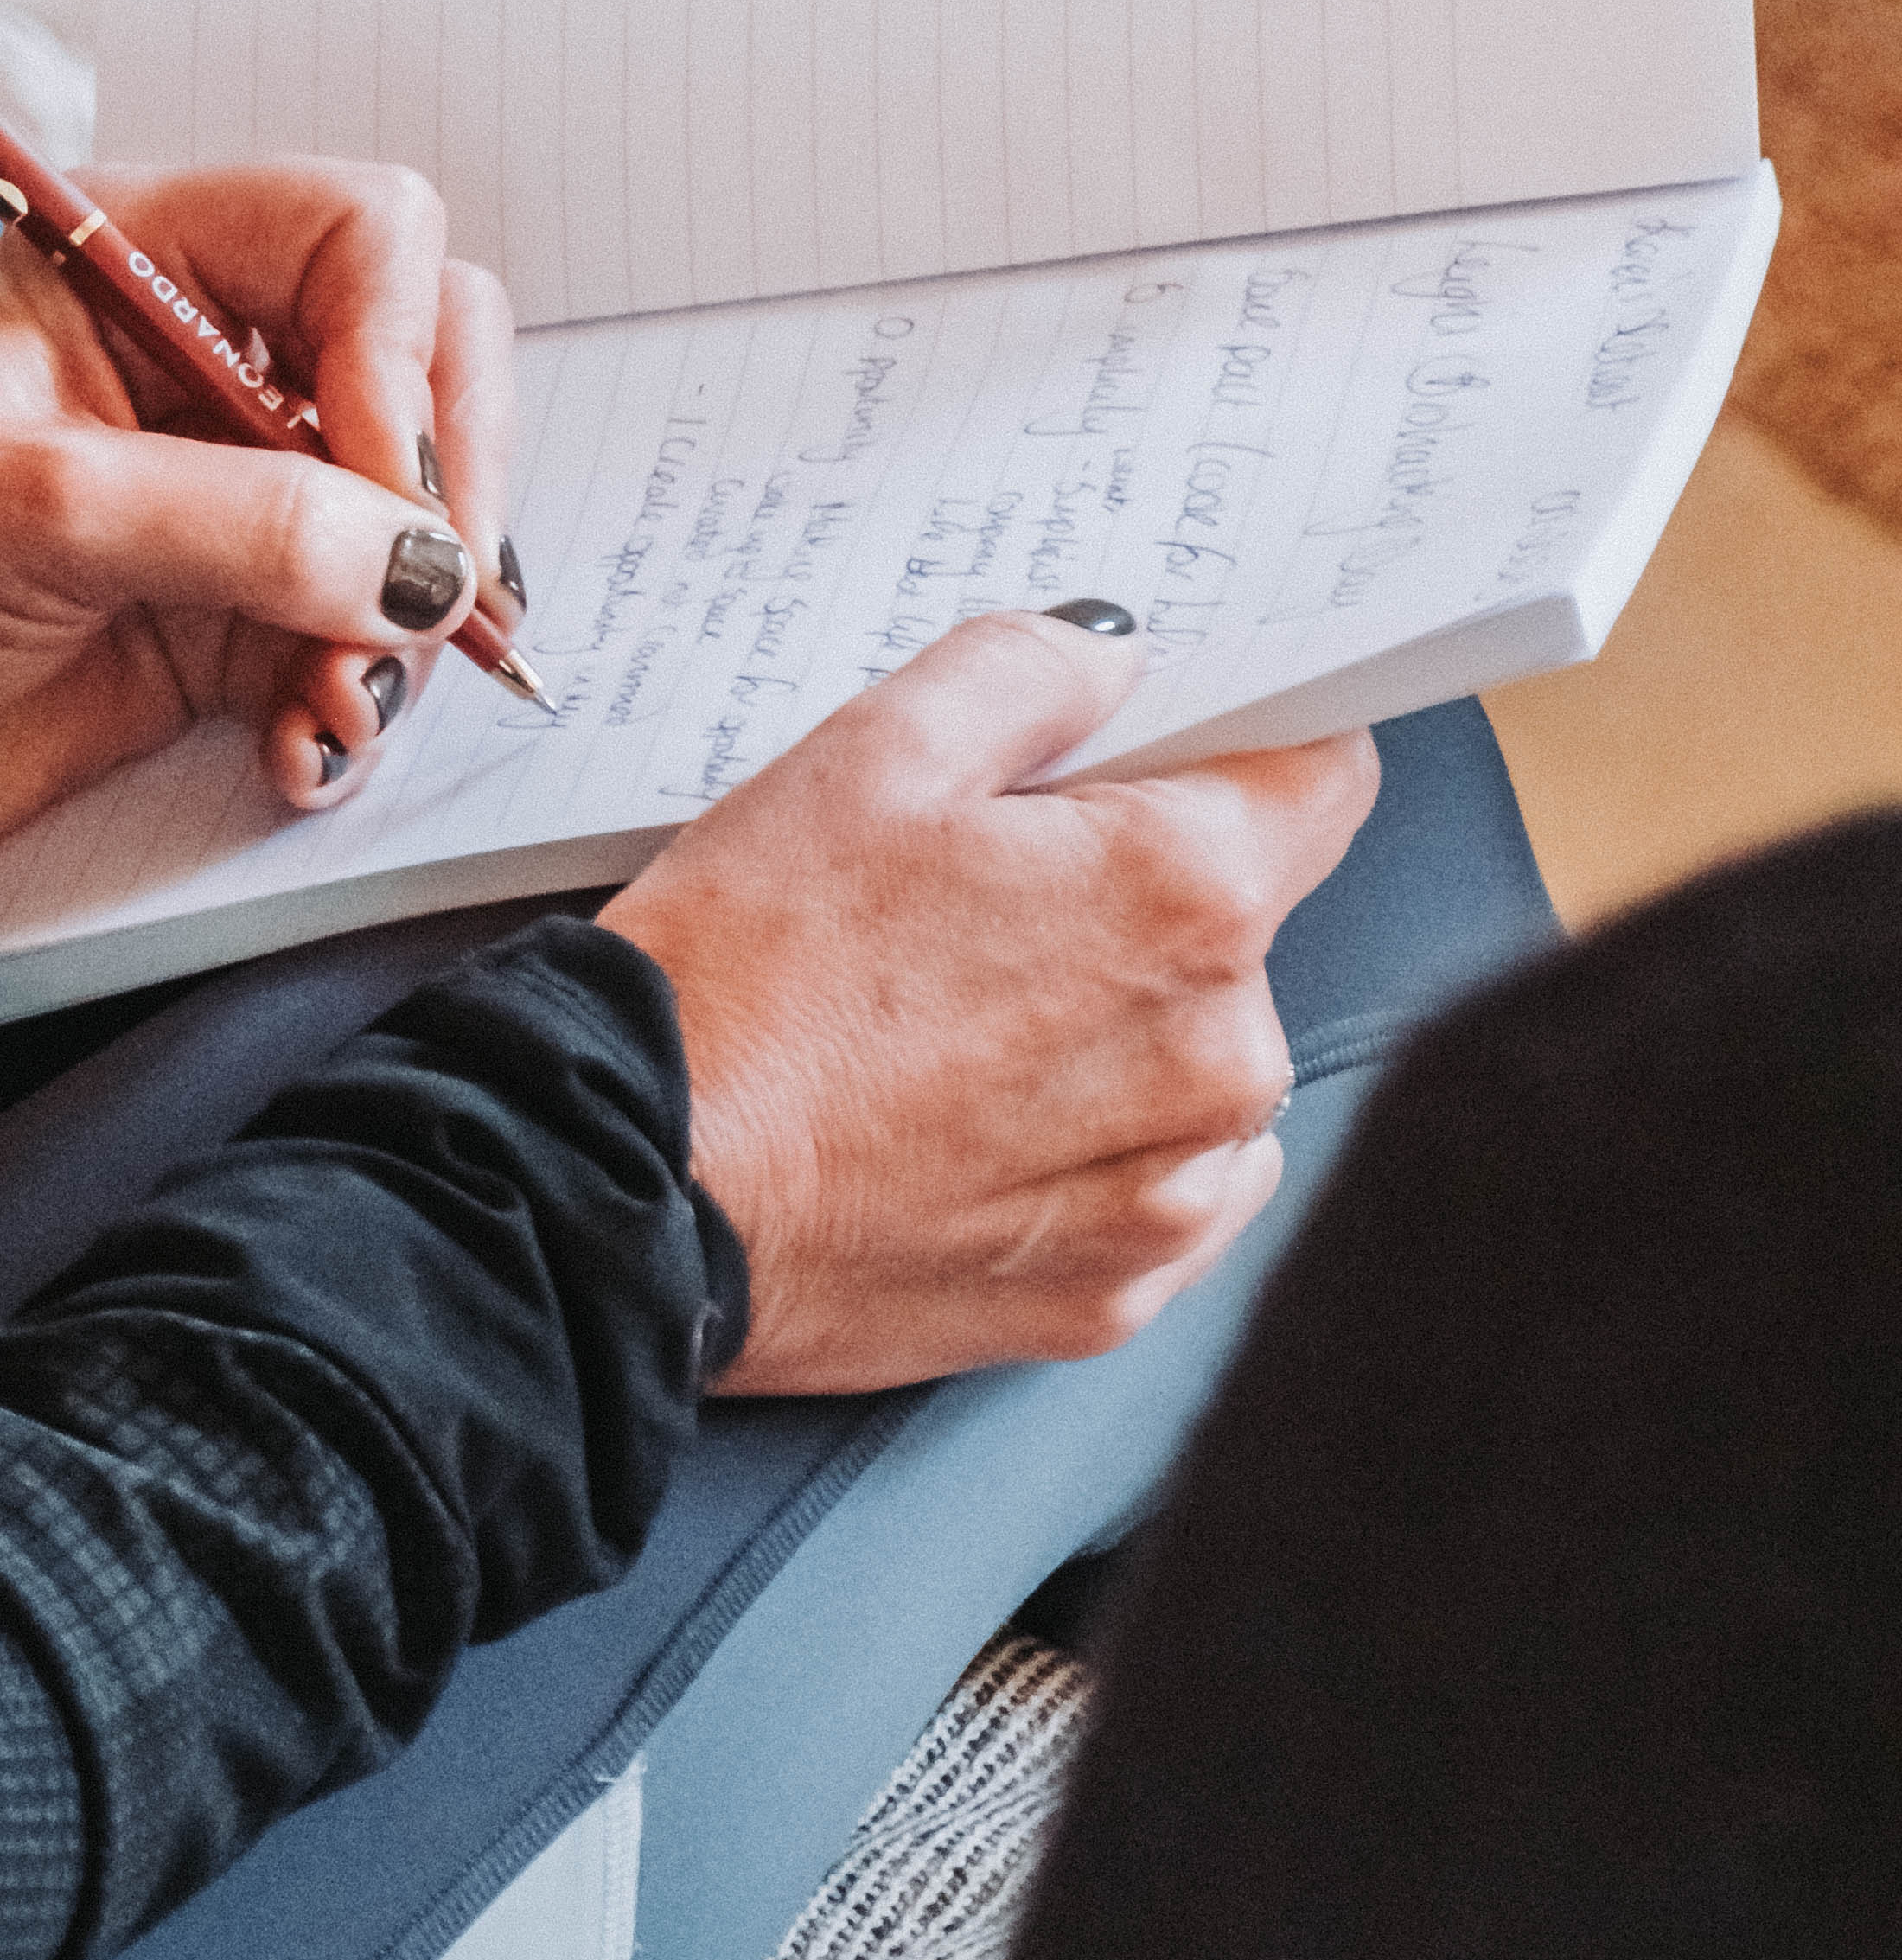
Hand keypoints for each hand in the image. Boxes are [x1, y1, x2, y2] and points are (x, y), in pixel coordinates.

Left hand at [0, 157, 518, 863]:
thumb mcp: (35, 509)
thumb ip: (237, 523)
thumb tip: (422, 567)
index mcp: (148, 253)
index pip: (361, 236)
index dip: (401, 354)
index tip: (385, 491)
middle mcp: (219, 347)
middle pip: (434, 355)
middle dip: (443, 487)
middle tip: (421, 603)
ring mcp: (249, 477)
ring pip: (426, 508)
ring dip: (408, 620)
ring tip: (334, 708)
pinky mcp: (258, 600)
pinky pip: (379, 631)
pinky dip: (362, 696)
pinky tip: (303, 749)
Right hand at [609, 610, 1373, 1394]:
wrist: (637, 1188)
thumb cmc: (742, 971)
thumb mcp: (867, 752)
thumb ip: (1029, 672)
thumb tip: (1112, 665)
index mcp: (1186, 896)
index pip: (1321, 775)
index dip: (1245, 743)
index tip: (1168, 754)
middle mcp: (1223, 1056)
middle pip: (1240, 927)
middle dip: (1136, 896)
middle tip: (977, 897)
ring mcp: (1175, 1191)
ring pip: (1198, 1064)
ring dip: (1116, 1031)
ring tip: (946, 1024)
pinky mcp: (1115, 1294)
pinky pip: (1156, 1187)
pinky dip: (1086, 1151)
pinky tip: (962, 1126)